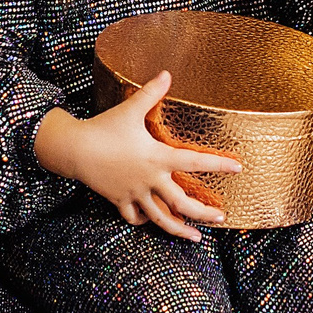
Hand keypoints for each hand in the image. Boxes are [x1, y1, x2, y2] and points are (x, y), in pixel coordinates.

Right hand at [36, 73, 240, 240]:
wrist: (74, 149)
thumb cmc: (103, 128)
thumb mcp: (129, 109)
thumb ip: (151, 93)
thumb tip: (167, 73)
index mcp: (157, 158)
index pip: (194, 162)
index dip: (218, 165)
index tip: (237, 168)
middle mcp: (149, 180)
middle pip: (182, 203)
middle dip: (203, 213)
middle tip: (220, 217)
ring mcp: (134, 193)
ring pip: (161, 218)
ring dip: (180, 230)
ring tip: (196, 239)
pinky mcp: (119, 199)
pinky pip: (134, 217)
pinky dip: (144, 220)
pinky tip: (153, 220)